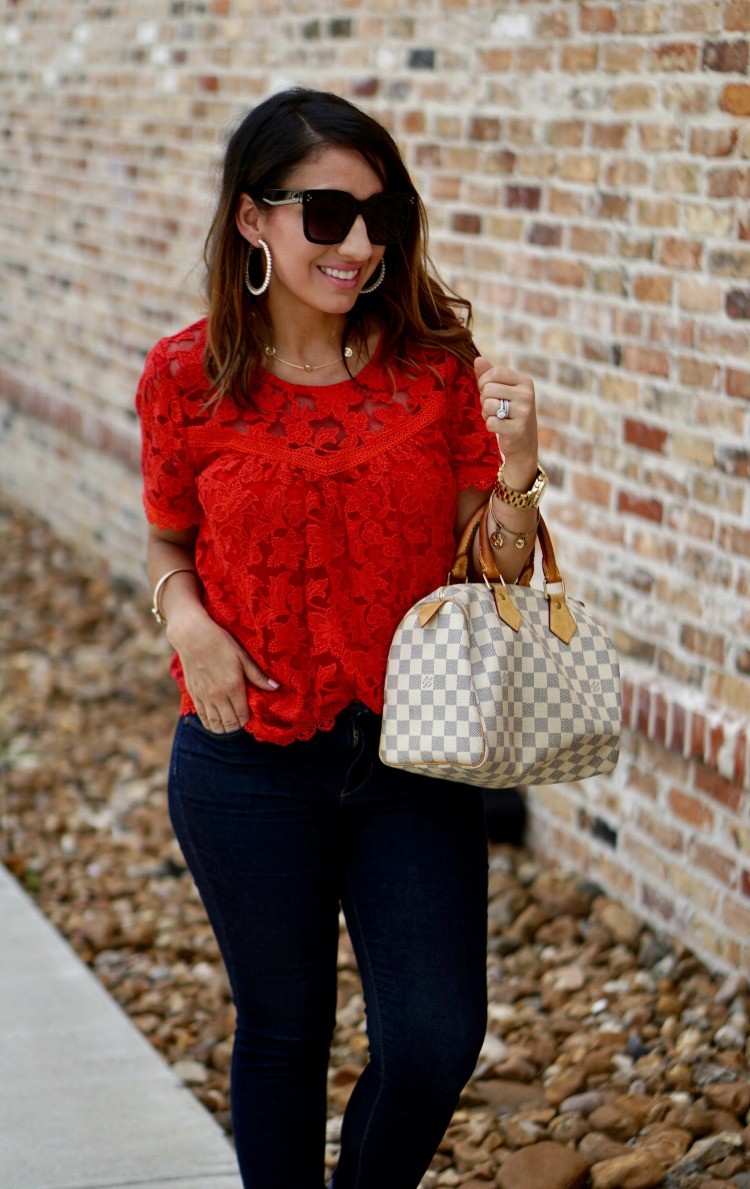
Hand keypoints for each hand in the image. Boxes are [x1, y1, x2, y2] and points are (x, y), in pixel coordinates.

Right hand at [166, 606, 277, 732]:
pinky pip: (202, 716)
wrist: (192, 636)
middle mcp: (218, 696)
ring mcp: (204, 696)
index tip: (250, 716)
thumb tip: (276, 687)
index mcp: (233, 687)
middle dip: (237, 726)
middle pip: (229, 723)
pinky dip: (209, 723)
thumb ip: (258, 676)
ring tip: (229, 725)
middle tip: (241, 721)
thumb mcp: (243, 657)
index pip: (242, 714)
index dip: (248, 719)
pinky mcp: (193, 694)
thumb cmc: (220, 643)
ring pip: (214, 723)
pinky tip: (214, 723)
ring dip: (223, 728)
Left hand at [474, 356, 538, 480]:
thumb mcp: (503, 391)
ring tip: (496, 417)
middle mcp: (527, 395)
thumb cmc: (510, 413)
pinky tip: (500, 428)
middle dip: (484, 400)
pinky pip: (491, 422)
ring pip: (488, 405)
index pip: (495, 372)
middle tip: (493, 408)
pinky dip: (490, 426)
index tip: (486, 391)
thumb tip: (477, 359)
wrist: (523, 444)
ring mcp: (524, 412)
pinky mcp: (518, 429)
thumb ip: (490, 375)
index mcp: (525, 382)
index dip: (483, 381)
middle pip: (488, 389)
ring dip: (486, 413)